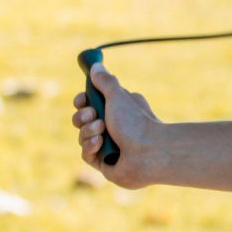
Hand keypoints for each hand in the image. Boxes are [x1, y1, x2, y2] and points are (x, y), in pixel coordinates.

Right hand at [71, 64, 160, 188]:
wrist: (150, 152)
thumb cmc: (136, 122)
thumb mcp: (118, 96)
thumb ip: (105, 82)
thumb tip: (96, 67)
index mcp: (119, 109)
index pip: (91, 103)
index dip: (83, 101)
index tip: (81, 99)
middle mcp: (113, 127)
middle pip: (82, 120)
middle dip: (83, 116)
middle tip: (93, 114)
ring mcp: (108, 146)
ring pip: (82, 137)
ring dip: (88, 131)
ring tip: (102, 131)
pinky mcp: (105, 164)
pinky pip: (86, 154)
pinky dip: (90, 147)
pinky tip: (100, 145)